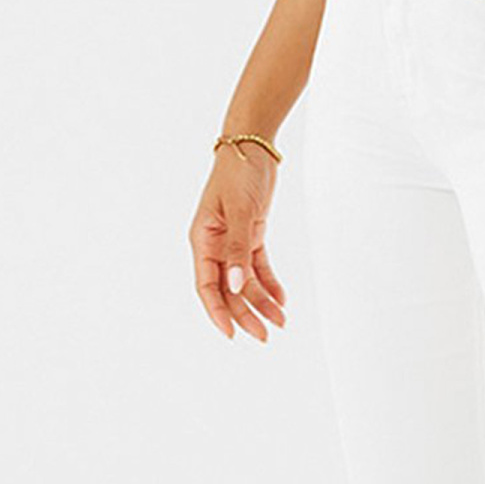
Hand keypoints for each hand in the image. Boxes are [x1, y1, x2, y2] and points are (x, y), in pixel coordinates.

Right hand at [189, 148, 287, 341]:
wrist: (252, 147)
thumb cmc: (238, 174)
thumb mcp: (239, 211)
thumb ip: (238, 249)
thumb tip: (234, 286)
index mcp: (202, 240)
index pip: (206, 286)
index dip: (217, 312)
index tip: (231, 333)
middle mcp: (215, 246)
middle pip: (228, 290)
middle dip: (245, 313)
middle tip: (265, 335)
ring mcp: (233, 242)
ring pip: (245, 282)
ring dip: (262, 301)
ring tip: (281, 321)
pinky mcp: (250, 236)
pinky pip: (258, 267)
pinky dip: (269, 283)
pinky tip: (281, 299)